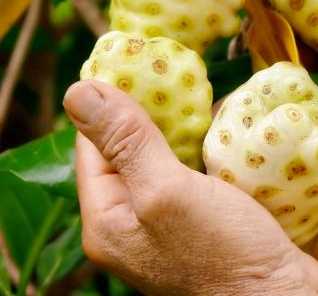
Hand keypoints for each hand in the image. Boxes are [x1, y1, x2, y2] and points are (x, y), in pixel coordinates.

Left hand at [63, 81, 317, 294]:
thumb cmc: (222, 255)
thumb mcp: (167, 190)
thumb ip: (126, 141)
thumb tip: (78, 89)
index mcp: (107, 220)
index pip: (93, 145)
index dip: (112, 100)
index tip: (139, 61)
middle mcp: (134, 223)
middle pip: (134, 149)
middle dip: (160, 111)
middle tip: (184, 73)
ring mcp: (175, 226)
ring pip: (175, 159)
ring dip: (195, 129)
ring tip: (217, 96)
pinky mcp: (213, 224)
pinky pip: (207, 176)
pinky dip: (221, 151)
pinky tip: (239, 130)